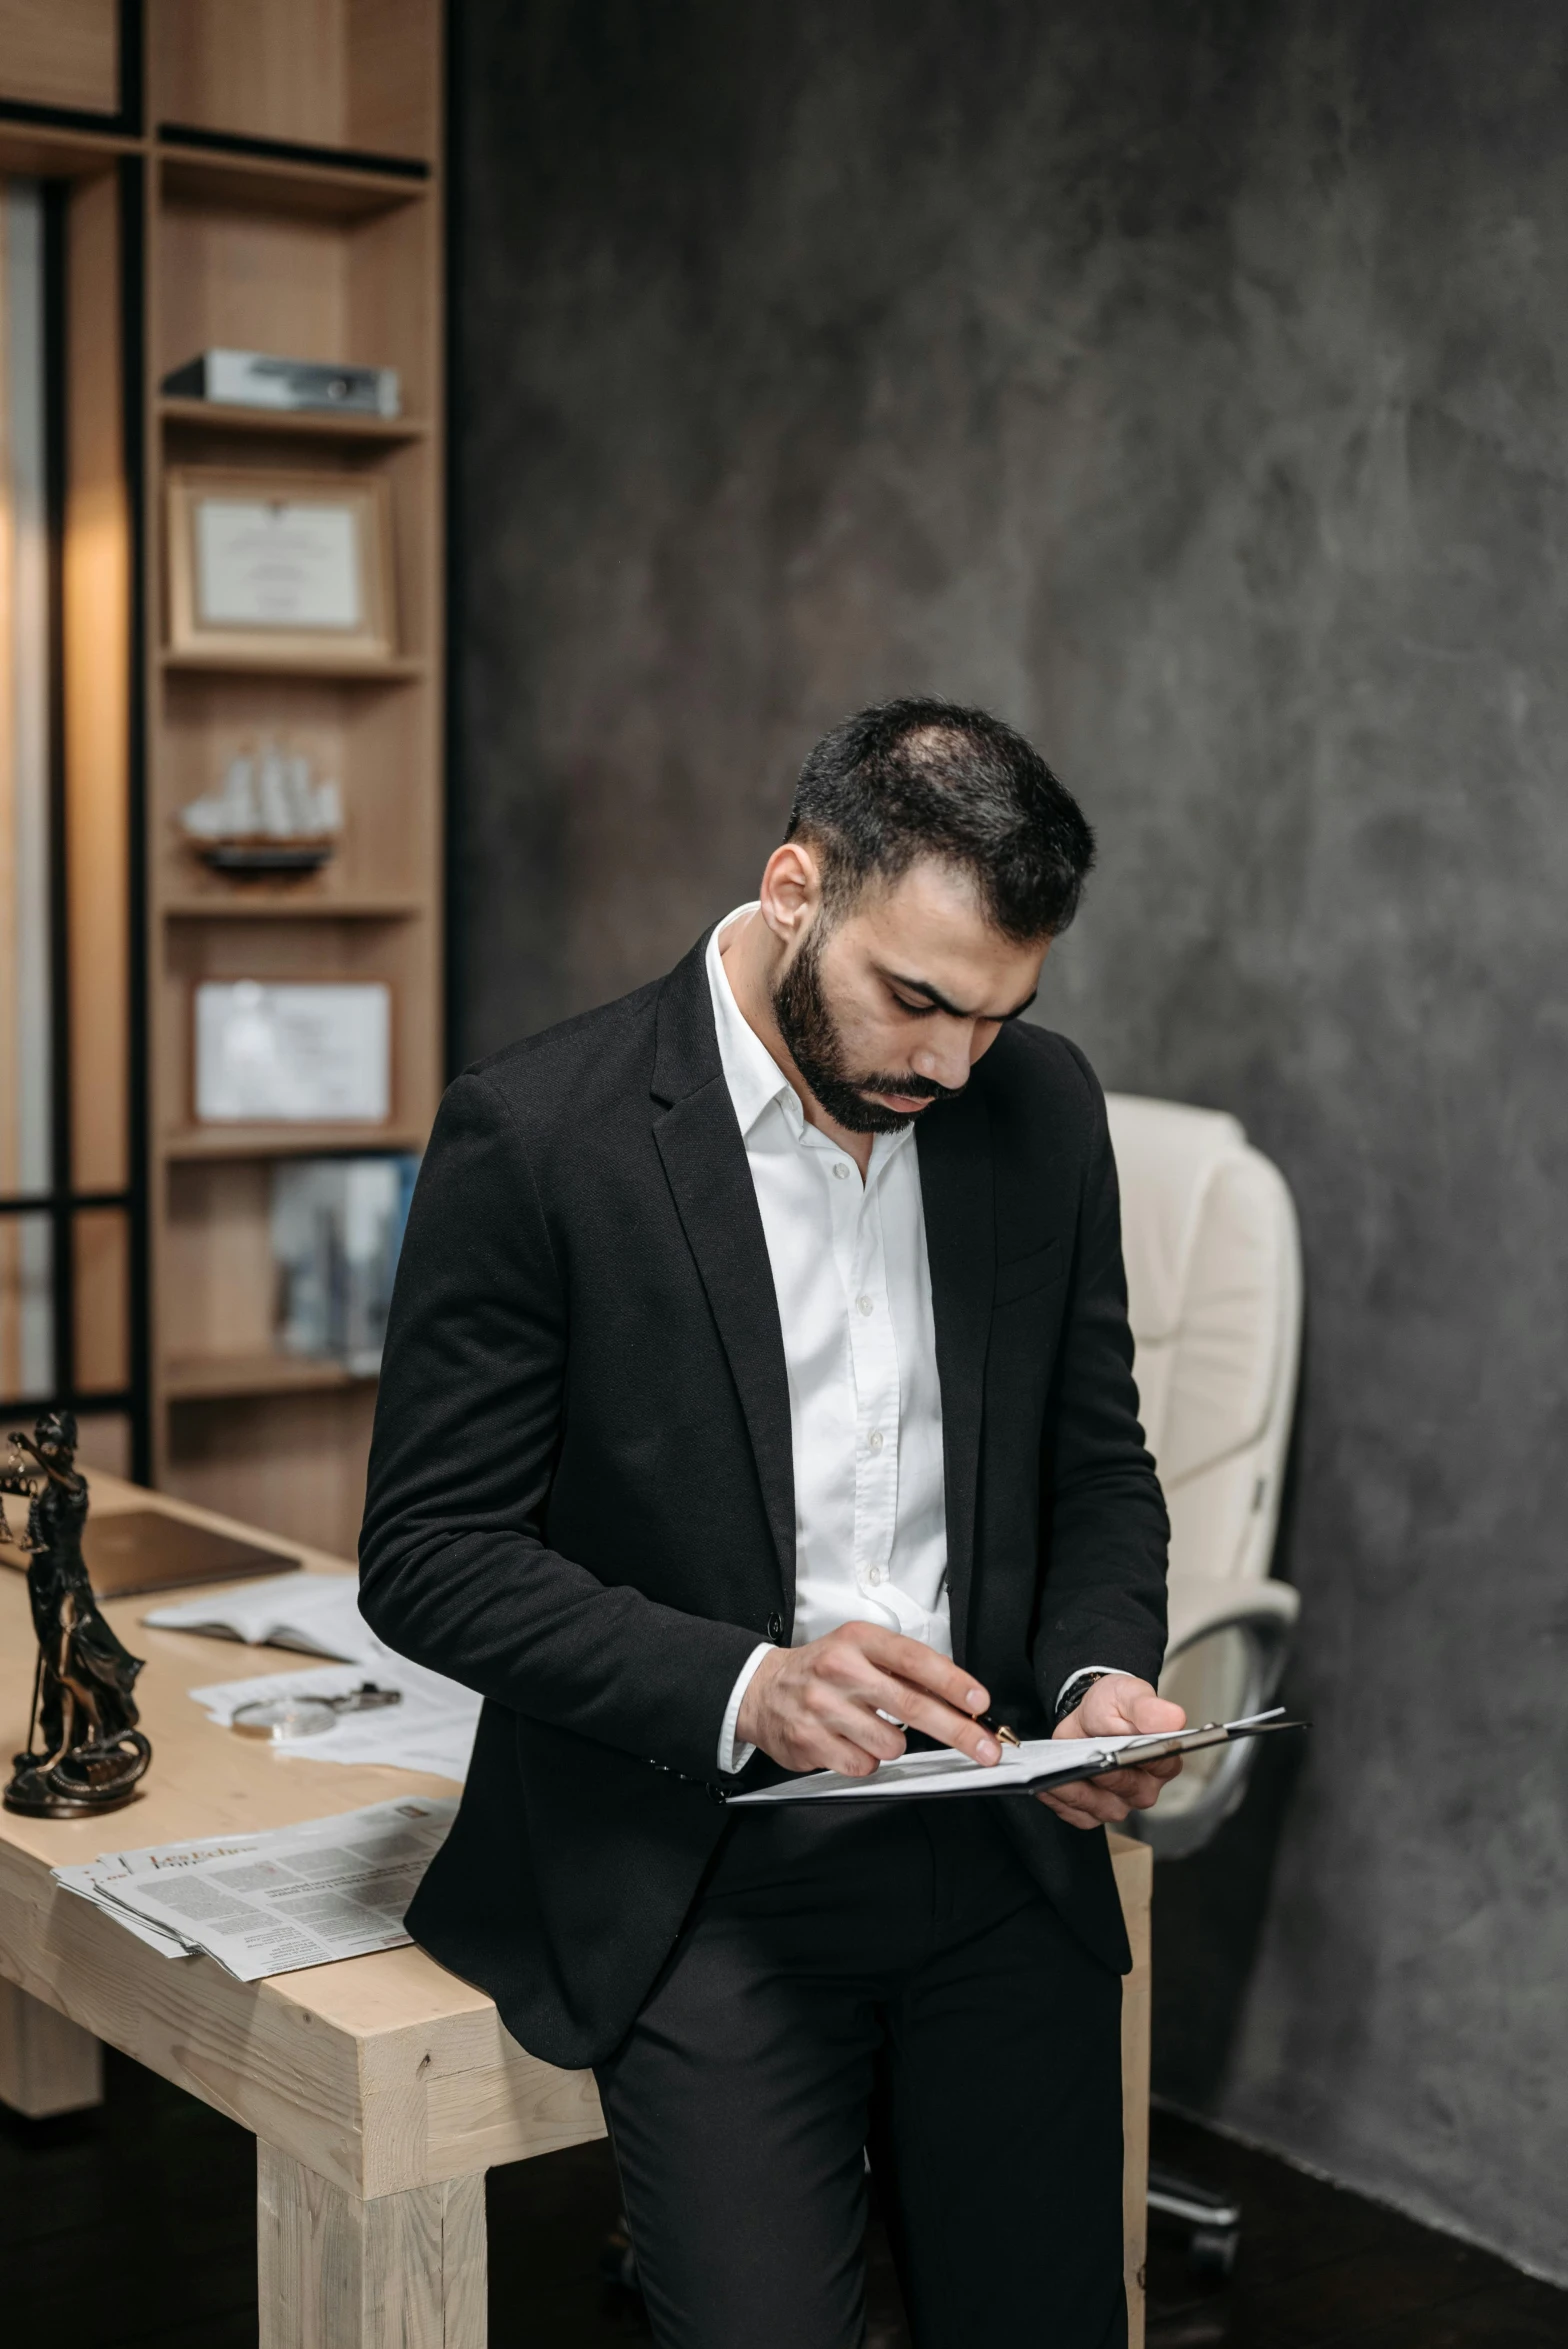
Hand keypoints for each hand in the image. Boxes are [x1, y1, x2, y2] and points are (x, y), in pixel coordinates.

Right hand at [736, 1623, 1002, 1777]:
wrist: (762, 1690)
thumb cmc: (822, 1669)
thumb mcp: (861, 1651)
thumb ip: (904, 1669)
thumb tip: (957, 1696)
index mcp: (858, 1641)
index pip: (914, 1660)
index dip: (952, 1682)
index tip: (979, 1703)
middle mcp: (840, 1670)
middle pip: (912, 1706)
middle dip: (958, 1732)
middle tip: (986, 1749)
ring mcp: (823, 1707)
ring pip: (890, 1744)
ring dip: (892, 1744)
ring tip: (870, 1729)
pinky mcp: (810, 1741)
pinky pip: (863, 1766)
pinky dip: (866, 1760)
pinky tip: (849, 1742)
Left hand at [1035, 1673, 1185, 1829]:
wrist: (1089, 1714)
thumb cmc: (1115, 1707)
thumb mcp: (1130, 1695)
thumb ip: (1149, 1708)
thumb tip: (1175, 1718)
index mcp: (1163, 1760)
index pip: (1161, 1764)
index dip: (1142, 1758)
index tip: (1122, 1751)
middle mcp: (1144, 1788)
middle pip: (1128, 1788)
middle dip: (1106, 1773)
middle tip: (1087, 1760)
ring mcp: (1119, 1803)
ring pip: (1100, 1807)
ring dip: (1077, 1791)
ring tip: (1058, 1773)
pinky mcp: (1093, 1812)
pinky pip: (1077, 1814)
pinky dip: (1060, 1800)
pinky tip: (1047, 1784)